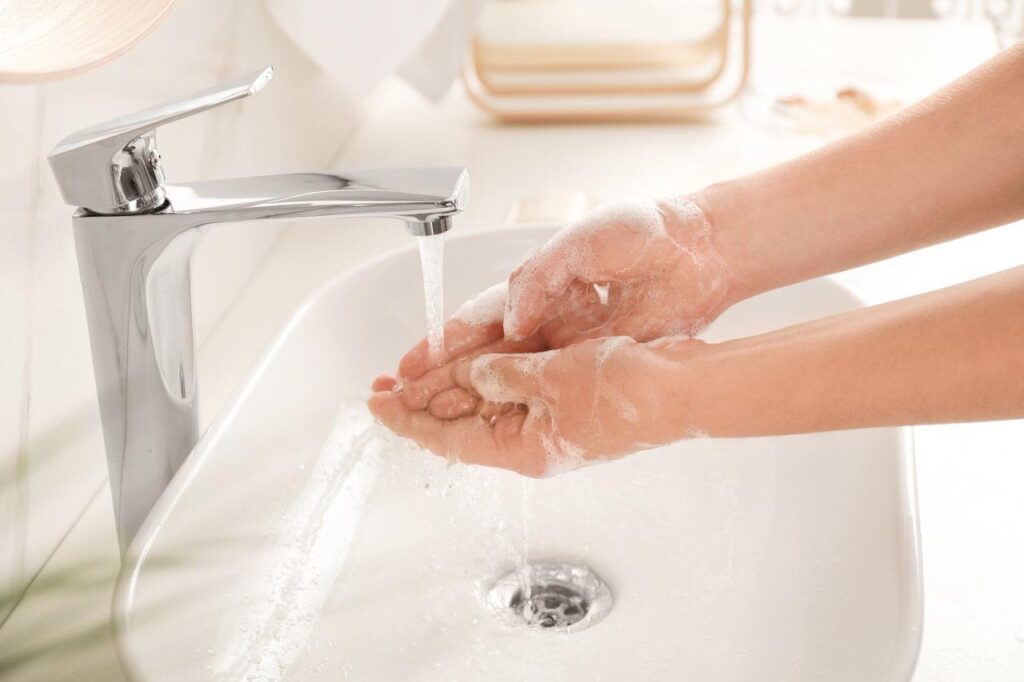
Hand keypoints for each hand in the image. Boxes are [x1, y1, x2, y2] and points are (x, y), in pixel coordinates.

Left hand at [369, 336, 704, 476]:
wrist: (681, 388)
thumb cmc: (629, 392)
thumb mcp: (551, 377)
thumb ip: (503, 374)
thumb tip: (474, 373)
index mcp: (522, 449)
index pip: (446, 439)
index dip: (408, 420)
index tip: (378, 404)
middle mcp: (530, 443)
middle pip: (460, 426)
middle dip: (421, 403)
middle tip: (384, 385)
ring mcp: (548, 426)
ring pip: (484, 408)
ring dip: (450, 388)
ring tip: (414, 373)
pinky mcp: (565, 405)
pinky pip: (513, 394)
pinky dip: (487, 379)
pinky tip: (469, 365)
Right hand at [387, 196, 732, 414]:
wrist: (702, 249)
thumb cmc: (644, 230)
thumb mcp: (583, 241)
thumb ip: (542, 277)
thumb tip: (512, 318)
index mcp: (534, 283)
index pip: (477, 321)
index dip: (441, 345)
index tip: (409, 368)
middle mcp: (544, 315)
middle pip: (483, 355)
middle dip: (441, 378)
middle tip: (403, 401)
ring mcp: (569, 341)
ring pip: (509, 376)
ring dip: (473, 396)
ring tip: (435, 420)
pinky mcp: (595, 359)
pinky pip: (549, 386)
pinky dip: (519, 404)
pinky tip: (496, 422)